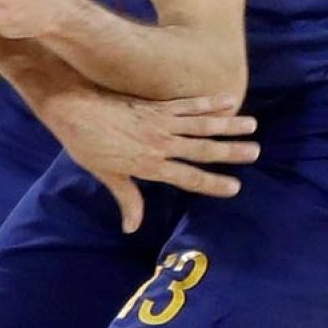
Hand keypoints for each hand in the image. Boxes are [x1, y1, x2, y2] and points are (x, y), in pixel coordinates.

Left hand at [38, 89, 258, 232]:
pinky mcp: (155, 104)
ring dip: (228, 125)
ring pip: (201, 124)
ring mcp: (159, 122)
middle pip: (202, 149)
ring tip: (252, 125)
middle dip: (230, 152)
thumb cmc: (86, 144)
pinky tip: (228, 99)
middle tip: (255, 152)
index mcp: (149, 164)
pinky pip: (187, 104)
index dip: (211, 183)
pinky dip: (208, 102)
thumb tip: (132, 228)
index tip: (234, 187)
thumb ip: (127, 198)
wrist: (72, 109)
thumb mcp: (106, 174)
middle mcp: (160, 144)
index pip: (187, 177)